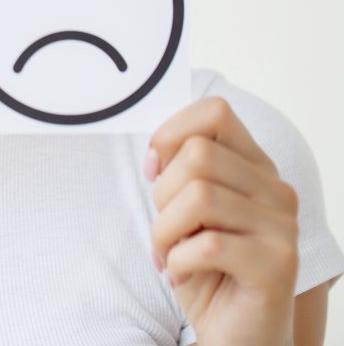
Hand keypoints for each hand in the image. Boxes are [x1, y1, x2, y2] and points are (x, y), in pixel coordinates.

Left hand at [146, 96, 299, 345]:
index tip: (152, 171)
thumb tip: (156, 148)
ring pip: (199, 196)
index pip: (215, 112)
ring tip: (168, 257)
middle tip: (165, 232)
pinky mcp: (278, 265)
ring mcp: (283, 227)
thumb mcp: (185, 213)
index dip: (170, 134)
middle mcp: (277, 190)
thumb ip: (181, 172)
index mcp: (255, 168)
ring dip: (165, 232)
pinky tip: (181, 277)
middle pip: (198, 154)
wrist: (236, 335)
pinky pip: (208, 244)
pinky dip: (178, 262)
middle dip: (161, 194)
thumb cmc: (204, 269)